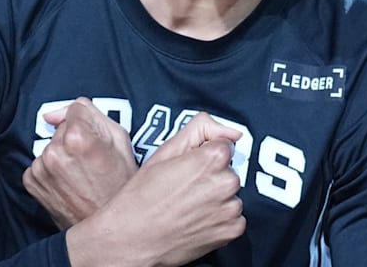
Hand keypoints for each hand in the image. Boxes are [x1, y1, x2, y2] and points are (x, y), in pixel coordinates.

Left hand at [23, 97, 137, 227]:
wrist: (110, 228)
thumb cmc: (120, 185)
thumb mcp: (120, 140)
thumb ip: (90, 113)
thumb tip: (54, 114)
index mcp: (78, 137)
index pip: (76, 110)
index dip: (90, 124)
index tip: (96, 142)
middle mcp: (55, 152)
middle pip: (62, 128)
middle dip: (74, 139)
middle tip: (92, 161)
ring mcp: (42, 169)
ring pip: (51, 146)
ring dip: (62, 155)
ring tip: (81, 174)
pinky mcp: (32, 183)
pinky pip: (40, 164)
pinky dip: (51, 170)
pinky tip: (68, 182)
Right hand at [66, 112, 246, 266]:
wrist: (132, 238)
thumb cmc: (143, 196)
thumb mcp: (166, 150)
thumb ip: (201, 128)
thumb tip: (231, 132)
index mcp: (213, 158)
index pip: (224, 147)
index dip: (204, 156)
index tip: (189, 168)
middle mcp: (227, 182)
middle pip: (228, 171)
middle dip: (211, 177)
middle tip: (185, 188)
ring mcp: (231, 208)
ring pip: (230, 195)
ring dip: (216, 199)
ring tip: (188, 206)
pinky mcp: (232, 230)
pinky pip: (234, 218)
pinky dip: (219, 219)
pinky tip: (196, 220)